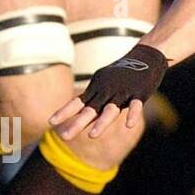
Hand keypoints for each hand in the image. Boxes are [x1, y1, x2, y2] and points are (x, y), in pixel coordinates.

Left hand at [48, 44, 167, 140]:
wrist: (144, 57)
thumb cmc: (120, 75)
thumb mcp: (103, 85)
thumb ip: (94, 101)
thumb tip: (80, 116)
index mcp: (96, 91)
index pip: (76, 103)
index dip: (64, 112)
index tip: (50, 122)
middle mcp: (106, 92)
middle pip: (89, 110)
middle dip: (76, 124)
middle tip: (63, 137)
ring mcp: (122, 93)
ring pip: (110, 110)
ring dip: (101, 123)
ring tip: (91, 136)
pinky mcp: (139, 93)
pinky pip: (136, 106)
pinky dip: (133, 115)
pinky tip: (128, 125)